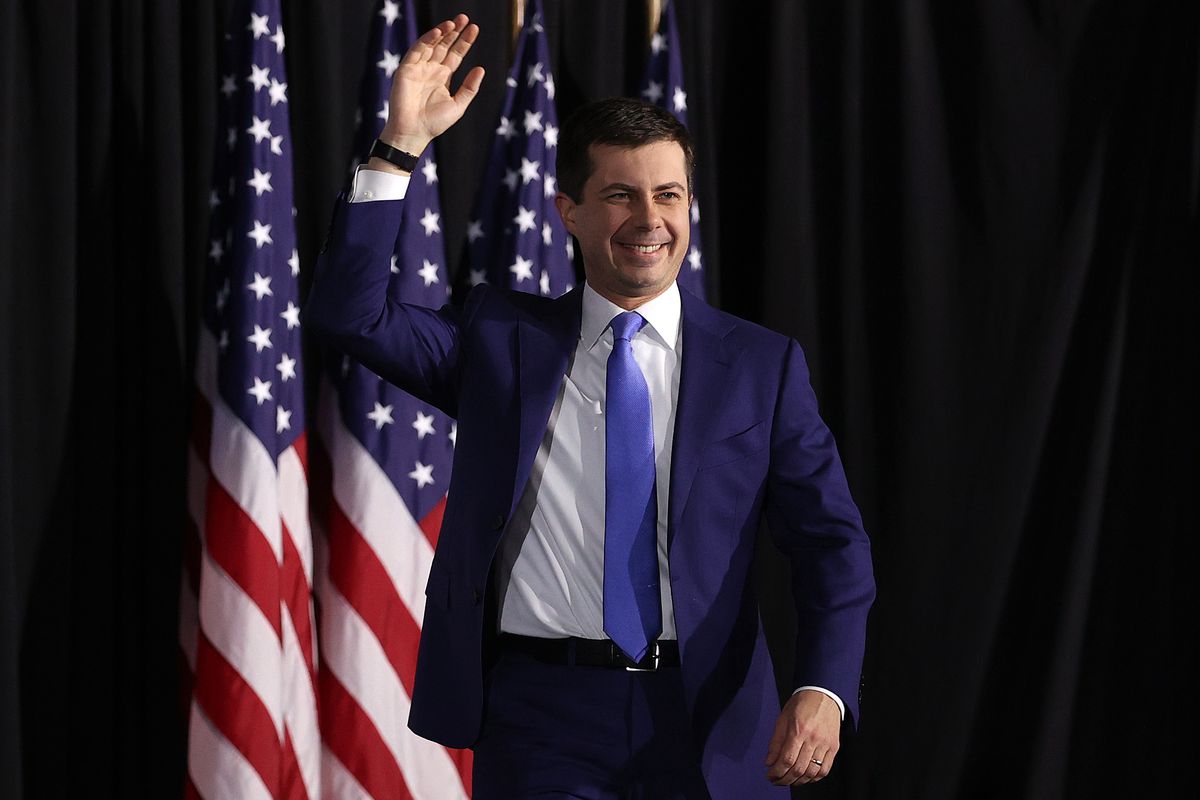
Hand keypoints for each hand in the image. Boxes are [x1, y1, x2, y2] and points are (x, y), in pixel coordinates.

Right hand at [376, 14, 484, 160]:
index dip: (465, 42)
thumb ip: (469, 87)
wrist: (414, 132)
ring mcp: (418, 68)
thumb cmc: (435, 123)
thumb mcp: (458, 105)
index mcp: (443, 77)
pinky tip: (438, 32)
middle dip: (454, 32)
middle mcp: (431, 69)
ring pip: (431, 44)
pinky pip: (417, 50)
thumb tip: (481, 68)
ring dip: (442, 32)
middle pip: (444, 45)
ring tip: (454, 22)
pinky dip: (427, 39)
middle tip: (465, 18)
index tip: (475, 29)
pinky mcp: (406, 69)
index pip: (456, 54)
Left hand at [764, 689, 840, 785]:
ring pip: (812, 772)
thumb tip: (769, 762)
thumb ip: (775, 742)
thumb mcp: (782, 718)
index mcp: (799, 730)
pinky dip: (814, 778)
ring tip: (789, 780)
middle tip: (776, 781)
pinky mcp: (834, 747)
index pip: (786, 759)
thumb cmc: (802, 703)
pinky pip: (825, 769)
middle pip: (798, 769)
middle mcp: (813, 738)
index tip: (770, 776)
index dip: (777, 772)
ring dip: (798, 781)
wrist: (823, 693)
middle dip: (784, 779)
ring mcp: (825, 744)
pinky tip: (805, 777)